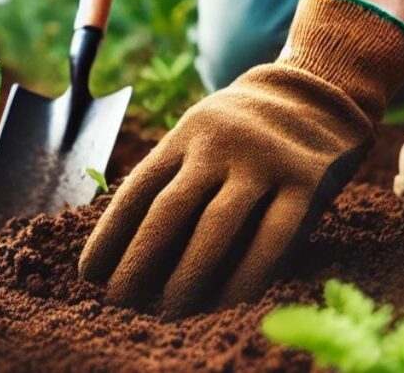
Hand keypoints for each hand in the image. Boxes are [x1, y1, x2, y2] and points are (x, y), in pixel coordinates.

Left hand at [78, 0, 403, 315]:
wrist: (314, 95)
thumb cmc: (241, 132)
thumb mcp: (199, 134)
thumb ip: (172, 177)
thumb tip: (126, 246)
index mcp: (186, 133)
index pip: (138, 189)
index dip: (109, 235)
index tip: (89, 273)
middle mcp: (220, 145)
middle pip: (170, 210)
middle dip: (138, 261)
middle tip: (118, 299)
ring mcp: (264, 162)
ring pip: (217, 227)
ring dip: (187, 275)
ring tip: (166, 308)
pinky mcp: (305, 181)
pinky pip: (272, 237)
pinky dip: (247, 274)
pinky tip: (226, 301)